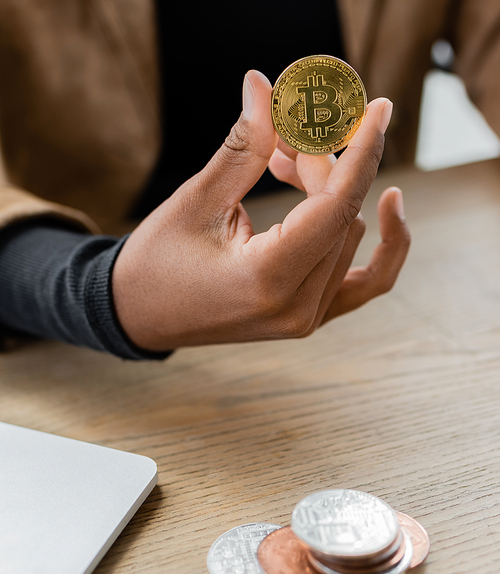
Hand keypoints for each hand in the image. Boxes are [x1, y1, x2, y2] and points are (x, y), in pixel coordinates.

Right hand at [112, 70, 409, 350]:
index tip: (378, 107)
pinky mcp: (311, 318)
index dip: (360, 150)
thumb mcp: (197, 200)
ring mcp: (308, 319)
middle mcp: (297, 309)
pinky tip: (389, 206)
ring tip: (278, 164)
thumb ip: (243, 145)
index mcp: (267, 281)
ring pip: (349, 235)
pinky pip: (367, 281)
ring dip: (326, 191)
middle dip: (318, 164)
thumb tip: (265, 85)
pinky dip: (381, 244)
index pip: (335, 207)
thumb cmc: (157, 261)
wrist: (141, 314)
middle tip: (278, 136)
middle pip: (341, 215)